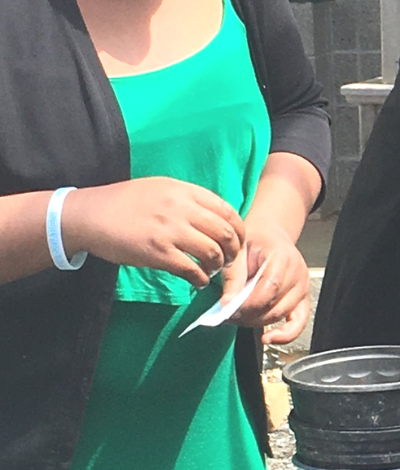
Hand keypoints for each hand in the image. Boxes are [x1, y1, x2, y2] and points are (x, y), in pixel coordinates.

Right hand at [65, 178, 243, 287]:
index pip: (227, 211)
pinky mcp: (158, 253)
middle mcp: (182, 209)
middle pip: (225, 232)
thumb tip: (214, 216)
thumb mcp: (162, 187)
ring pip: (212, 252)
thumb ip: (189, 199)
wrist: (91, 216)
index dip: (238, 230)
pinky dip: (200, 279)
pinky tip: (198, 281)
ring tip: (211, 270)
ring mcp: (170, 231)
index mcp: (185, 191)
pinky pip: (191, 270)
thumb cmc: (125, 202)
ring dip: (218, 266)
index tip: (238, 241)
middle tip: (228, 260)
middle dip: (233, 250)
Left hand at [220, 219, 309, 344]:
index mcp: (284, 258)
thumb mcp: (238, 251)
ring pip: (281, 315)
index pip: (269, 288)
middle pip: (275, 305)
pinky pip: (298, 323)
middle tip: (227, 317)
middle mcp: (299, 274)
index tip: (226, 310)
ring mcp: (303, 288)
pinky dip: (285, 335)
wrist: (270, 236)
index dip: (247, 304)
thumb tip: (226, 305)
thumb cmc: (254, 242)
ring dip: (257, 322)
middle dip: (248, 316)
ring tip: (238, 319)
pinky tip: (268, 338)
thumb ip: (233, 276)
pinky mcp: (303, 299)